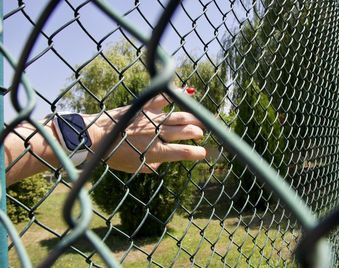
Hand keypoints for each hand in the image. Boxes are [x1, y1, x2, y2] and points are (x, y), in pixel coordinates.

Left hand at [87, 90, 205, 172]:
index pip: (183, 152)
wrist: (96, 137)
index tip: (203, 153)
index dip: (196, 153)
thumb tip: (161, 162)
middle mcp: (158, 134)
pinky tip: (188, 93)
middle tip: (201, 133)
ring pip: (180, 117)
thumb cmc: (114, 155)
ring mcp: (152, 119)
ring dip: (193, 118)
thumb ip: (152, 165)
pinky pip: (163, 99)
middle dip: (197, 132)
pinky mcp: (145, 108)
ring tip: (201, 119)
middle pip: (186, 132)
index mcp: (157, 152)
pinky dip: (176, 95)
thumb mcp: (135, 168)